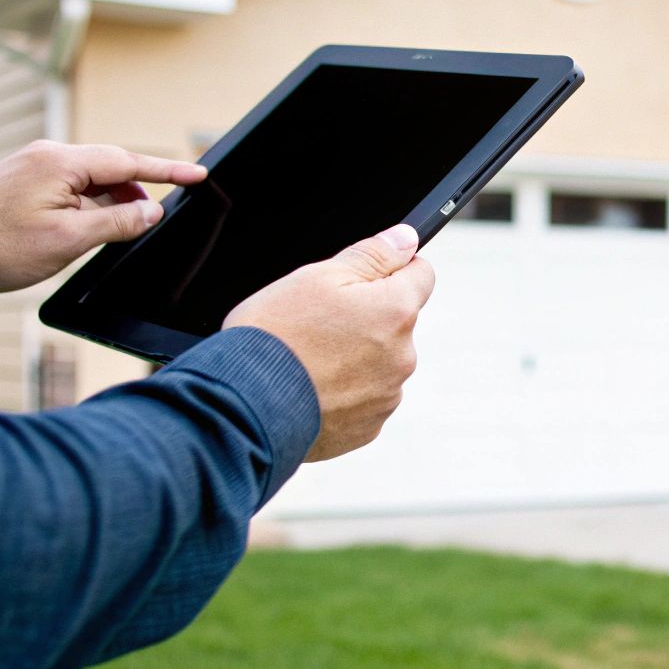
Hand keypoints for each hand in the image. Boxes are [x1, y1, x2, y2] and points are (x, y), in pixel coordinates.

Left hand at [0, 141, 206, 301]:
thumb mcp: (67, 241)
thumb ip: (116, 222)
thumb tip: (150, 212)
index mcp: (59, 163)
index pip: (127, 161)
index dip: (167, 171)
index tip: (199, 174)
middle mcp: (45, 155)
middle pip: (110, 166)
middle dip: (136, 192)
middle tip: (156, 219)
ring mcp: (30, 165)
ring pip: (89, 178)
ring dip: (108, 202)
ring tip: (114, 231)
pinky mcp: (20, 179)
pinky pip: (68, 184)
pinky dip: (86, 203)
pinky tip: (86, 226)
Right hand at [223, 224, 435, 461]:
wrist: (246, 406)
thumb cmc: (277, 337)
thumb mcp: (318, 276)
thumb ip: (372, 255)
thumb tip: (406, 240)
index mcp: (396, 312)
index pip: (421, 275)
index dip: (395, 268)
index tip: (371, 273)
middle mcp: (402, 356)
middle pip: (396, 322)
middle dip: (367, 317)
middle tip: (319, 322)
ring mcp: (386, 396)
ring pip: (379, 362)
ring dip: (354, 357)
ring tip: (308, 359)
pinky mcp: (367, 428)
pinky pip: (362, 399)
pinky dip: (342, 391)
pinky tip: (309, 387)